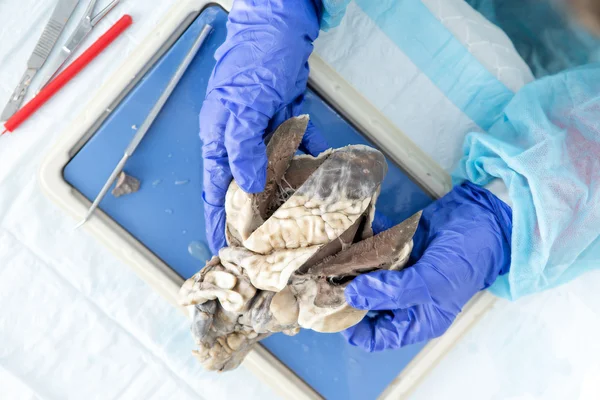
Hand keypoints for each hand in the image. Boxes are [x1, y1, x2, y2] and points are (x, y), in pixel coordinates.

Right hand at [200, 0, 327, 253]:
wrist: (280, 22)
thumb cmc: (254, 58)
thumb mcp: (243, 106)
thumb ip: (245, 148)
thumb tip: (252, 187)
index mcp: (220, 137)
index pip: (218, 188)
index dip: (219, 219)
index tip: (224, 246)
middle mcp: (240, 136)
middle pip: (248, 181)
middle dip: (257, 210)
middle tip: (269, 239)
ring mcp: (264, 126)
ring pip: (275, 166)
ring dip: (287, 186)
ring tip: (299, 214)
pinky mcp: (285, 113)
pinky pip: (298, 141)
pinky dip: (308, 154)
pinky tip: (320, 168)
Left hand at [343, 182, 511, 350]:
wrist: (482, 216)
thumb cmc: (466, 258)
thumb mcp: (432, 282)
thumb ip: (393, 292)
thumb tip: (353, 296)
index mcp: (417, 319)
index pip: (376, 337)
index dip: (353, 328)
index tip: (332, 308)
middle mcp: (404, 299)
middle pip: (365, 304)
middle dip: (347, 292)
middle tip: (326, 277)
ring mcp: (398, 273)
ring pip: (364, 276)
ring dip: (350, 266)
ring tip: (335, 256)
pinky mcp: (395, 249)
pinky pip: (370, 250)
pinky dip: (361, 244)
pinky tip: (351, 236)